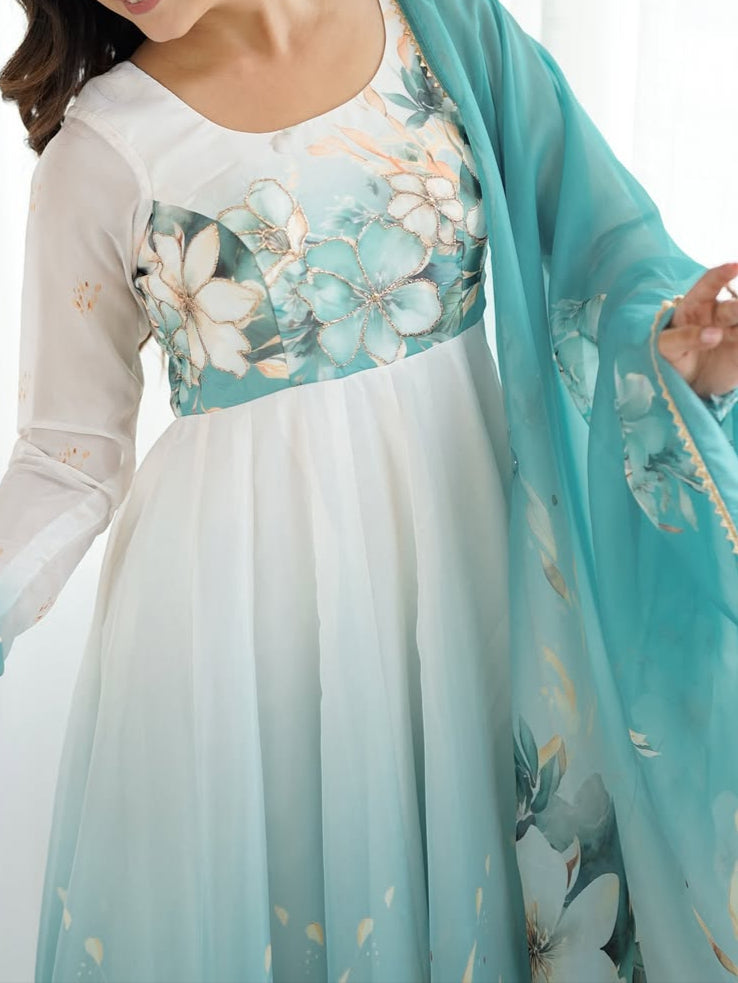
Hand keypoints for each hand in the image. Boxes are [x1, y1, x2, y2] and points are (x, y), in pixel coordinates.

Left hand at [657, 262, 737, 397]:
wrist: (685, 381)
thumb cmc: (671, 356)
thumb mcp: (666, 347)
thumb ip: (683, 338)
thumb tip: (714, 334)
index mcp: (696, 306)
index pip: (709, 284)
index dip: (721, 274)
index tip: (735, 267)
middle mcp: (719, 315)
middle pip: (733, 308)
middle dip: (737, 309)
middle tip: (735, 312)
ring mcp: (734, 331)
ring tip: (735, 334)